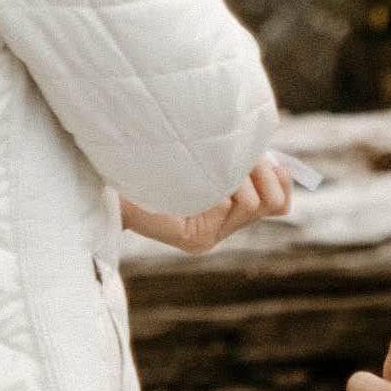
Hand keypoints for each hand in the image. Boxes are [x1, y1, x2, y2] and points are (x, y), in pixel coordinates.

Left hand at [123, 154, 302, 254]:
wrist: (109, 174)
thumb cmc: (155, 154)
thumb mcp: (206, 153)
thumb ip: (235, 158)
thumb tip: (275, 155)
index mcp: (224, 209)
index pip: (277, 203)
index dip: (280, 177)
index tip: (263, 152)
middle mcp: (219, 227)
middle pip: (274, 204)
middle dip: (266, 171)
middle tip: (241, 152)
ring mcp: (209, 236)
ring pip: (257, 204)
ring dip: (242, 172)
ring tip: (213, 159)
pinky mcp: (195, 238)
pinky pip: (230, 207)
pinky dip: (224, 182)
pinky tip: (199, 172)